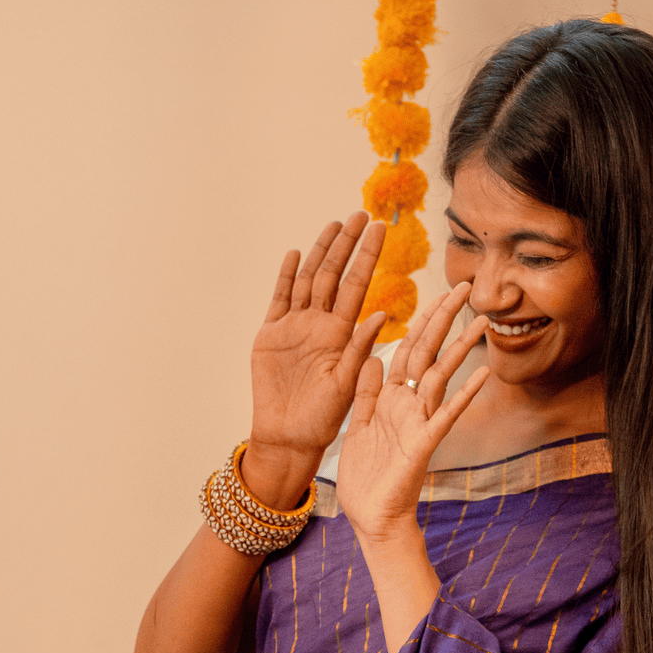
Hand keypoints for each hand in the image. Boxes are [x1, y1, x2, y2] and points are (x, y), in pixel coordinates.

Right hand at [242, 213, 389, 506]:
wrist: (287, 438)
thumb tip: (382, 314)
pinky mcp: (270, 336)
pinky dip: (285, 277)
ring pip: (308, 280)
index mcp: (342, 334)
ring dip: (320, 253)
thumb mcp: (347, 385)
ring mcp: (294, 327)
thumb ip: (360, 349)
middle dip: (346, 245)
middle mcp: (320, 325)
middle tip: (359, 215)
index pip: (358, 286)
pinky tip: (295, 255)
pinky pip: (279, 299)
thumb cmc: (322, 420)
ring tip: (332, 226)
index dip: (368, 257)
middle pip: (334, 275)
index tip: (381, 228)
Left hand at [335, 284, 490, 549]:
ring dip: (461, 348)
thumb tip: (374, 357)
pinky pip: (445, 416)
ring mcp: (419, 424)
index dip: (422, 320)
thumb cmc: (367, 479)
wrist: (372, 518)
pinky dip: (462, 396)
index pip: (408, 350)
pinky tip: (481, 375)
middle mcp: (409, 406)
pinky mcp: (423, 445)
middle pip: (429, 353)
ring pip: (441, 377)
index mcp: (391, 399)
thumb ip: (367, 392)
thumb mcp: (360, 426)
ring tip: (482, 320)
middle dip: (445, 319)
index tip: (438, 293)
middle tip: (467, 286)